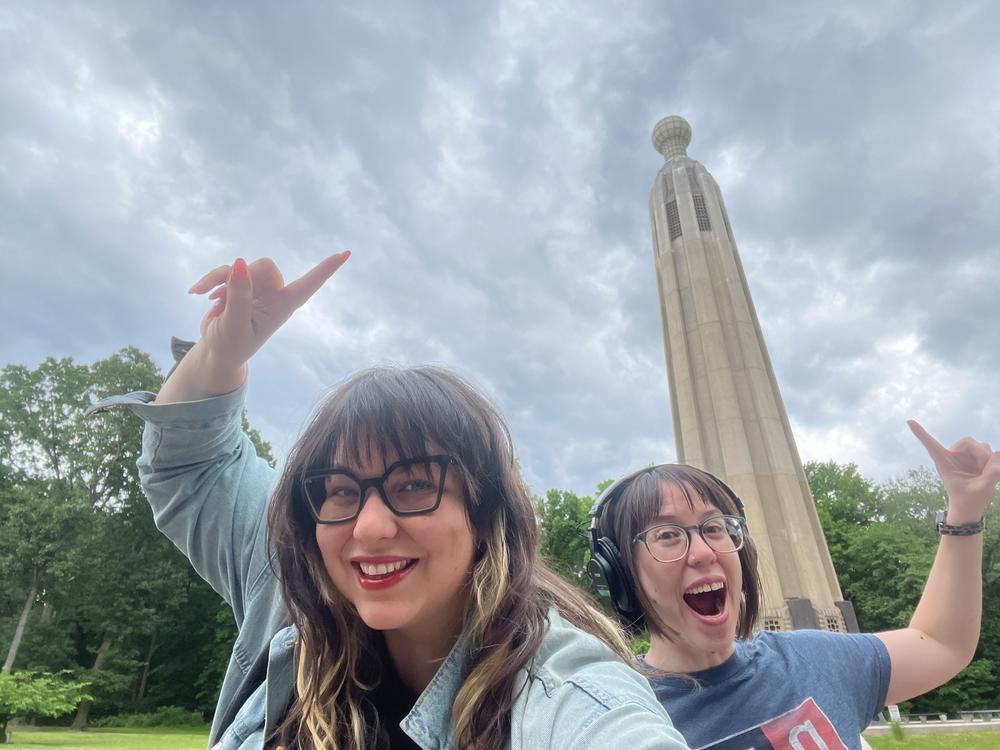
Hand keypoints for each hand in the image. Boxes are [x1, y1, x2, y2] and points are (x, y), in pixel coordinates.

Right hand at [188, 253, 349, 373]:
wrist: (217, 352)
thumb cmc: (232, 345)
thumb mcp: (234, 325)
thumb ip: (238, 296)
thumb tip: (240, 264)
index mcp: (282, 307)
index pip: (308, 285)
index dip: (326, 269)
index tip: (346, 254)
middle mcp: (273, 294)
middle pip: (264, 265)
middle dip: (241, 274)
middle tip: (220, 294)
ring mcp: (256, 288)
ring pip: (241, 266)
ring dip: (219, 277)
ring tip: (202, 294)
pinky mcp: (239, 285)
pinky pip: (227, 270)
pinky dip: (211, 280)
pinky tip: (198, 293)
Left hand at [908, 420, 999, 523]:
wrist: (971, 507)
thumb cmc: (969, 501)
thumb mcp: (982, 489)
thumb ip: (992, 473)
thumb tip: (998, 454)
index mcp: (944, 462)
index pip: (931, 445)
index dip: (921, 433)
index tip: (909, 421)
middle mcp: (953, 456)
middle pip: (968, 441)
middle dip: (980, 453)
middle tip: (984, 469)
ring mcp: (964, 457)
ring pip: (981, 446)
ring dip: (987, 459)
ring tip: (983, 474)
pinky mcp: (974, 459)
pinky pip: (989, 452)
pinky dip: (992, 462)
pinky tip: (986, 473)